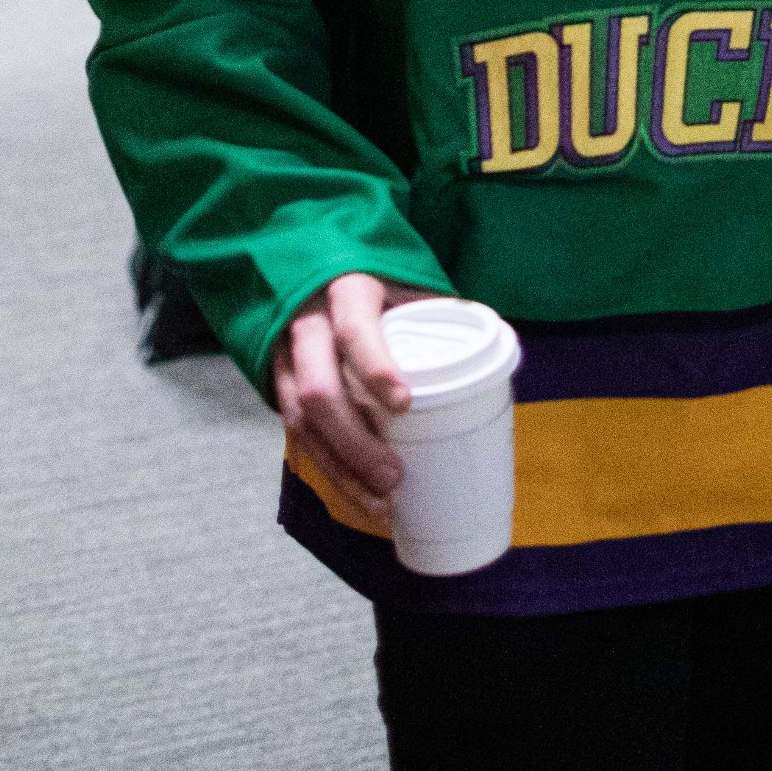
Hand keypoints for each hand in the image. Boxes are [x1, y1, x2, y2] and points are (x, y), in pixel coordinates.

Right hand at [272, 270, 427, 508]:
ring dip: (340, 468)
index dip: (375, 368)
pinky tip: (356, 493)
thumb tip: (493, 346)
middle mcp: (309, 324)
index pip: (354, 331)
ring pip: (300, 421)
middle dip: (355, 442)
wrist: (313, 268)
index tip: (403, 405)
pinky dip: (327, 467)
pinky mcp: (278, 383)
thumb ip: (439, 311)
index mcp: (347, 292)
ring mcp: (285, 355)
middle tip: (394, 476)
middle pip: (318, 390)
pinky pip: (295, 433)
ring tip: (380, 502)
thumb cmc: (375, 282)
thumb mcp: (404, 281)